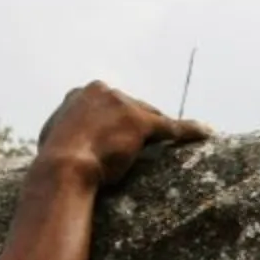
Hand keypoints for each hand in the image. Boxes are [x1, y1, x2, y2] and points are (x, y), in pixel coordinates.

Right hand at [35, 82, 210, 190]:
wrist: (62, 168)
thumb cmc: (53, 162)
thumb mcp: (54, 139)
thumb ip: (65, 131)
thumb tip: (59, 143)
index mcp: (80, 93)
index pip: (107, 103)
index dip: (115, 120)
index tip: (118, 133)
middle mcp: (102, 91)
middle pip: (130, 106)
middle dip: (136, 124)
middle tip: (141, 144)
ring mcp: (123, 105)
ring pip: (150, 116)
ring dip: (159, 129)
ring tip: (172, 140)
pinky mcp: (140, 122)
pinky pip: (170, 127)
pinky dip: (188, 131)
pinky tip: (205, 133)